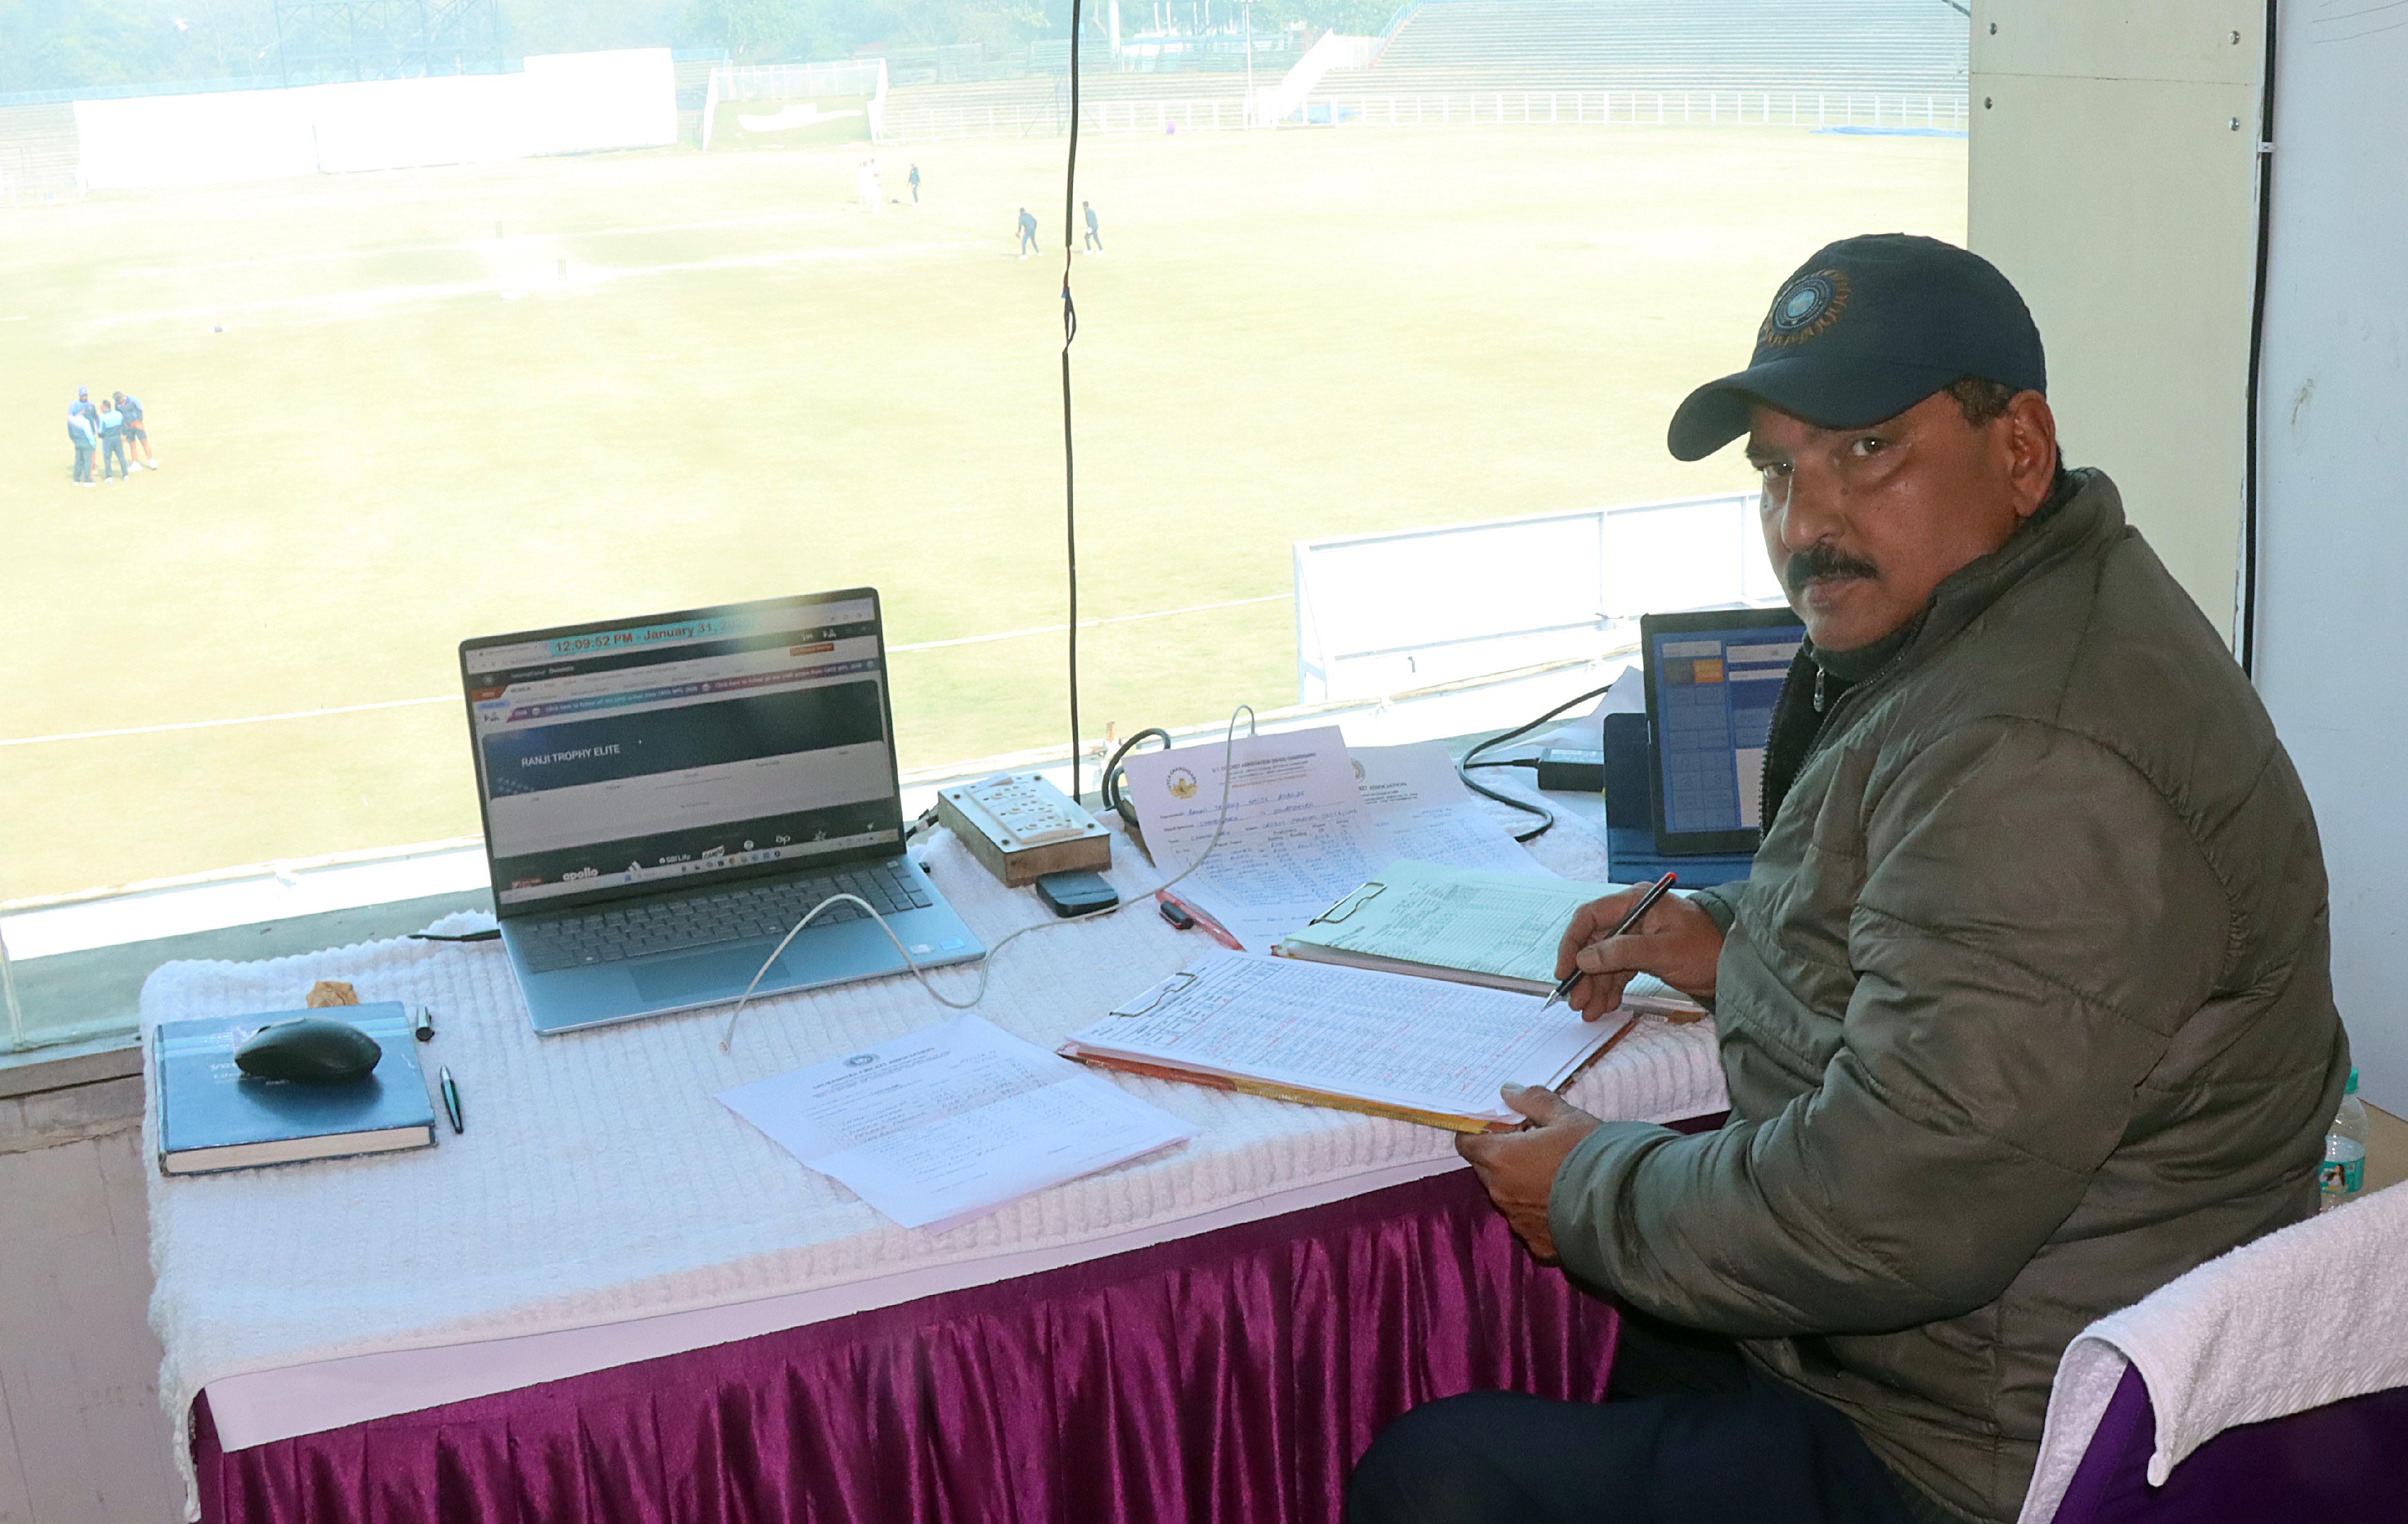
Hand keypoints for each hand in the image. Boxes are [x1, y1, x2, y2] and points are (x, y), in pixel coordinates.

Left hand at [1457, 1084, 1601, 1262]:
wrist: (1621, 1206)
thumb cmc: (1590, 1155)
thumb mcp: (1565, 1117)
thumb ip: (1532, 1101)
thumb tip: (1508, 1091)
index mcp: (1500, 1158)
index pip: (1467, 1142)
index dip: (1479, 1132)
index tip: (1499, 1127)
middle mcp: (1500, 1192)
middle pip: (1485, 1169)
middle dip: (1501, 1156)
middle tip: (1532, 1145)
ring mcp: (1517, 1220)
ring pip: (1507, 1196)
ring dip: (1519, 1184)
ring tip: (1553, 1174)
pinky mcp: (1536, 1243)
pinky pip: (1528, 1222)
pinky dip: (1538, 1211)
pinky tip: (1563, 1201)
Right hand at [1553, 887, 1724, 1020]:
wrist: (1736, 964)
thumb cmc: (1707, 948)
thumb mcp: (1664, 950)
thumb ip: (1622, 952)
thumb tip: (1584, 959)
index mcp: (1635, 902)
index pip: (1590, 917)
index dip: (1572, 943)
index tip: (1565, 970)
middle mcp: (1632, 916)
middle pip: (1593, 943)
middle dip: (1583, 973)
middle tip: (1575, 1000)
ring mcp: (1637, 936)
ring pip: (1603, 961)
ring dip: (1594, 986)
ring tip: (1588, 1011)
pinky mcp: (1643, 955)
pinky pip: (1617, 971)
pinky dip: (1610, 988)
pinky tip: (1604, 1006)